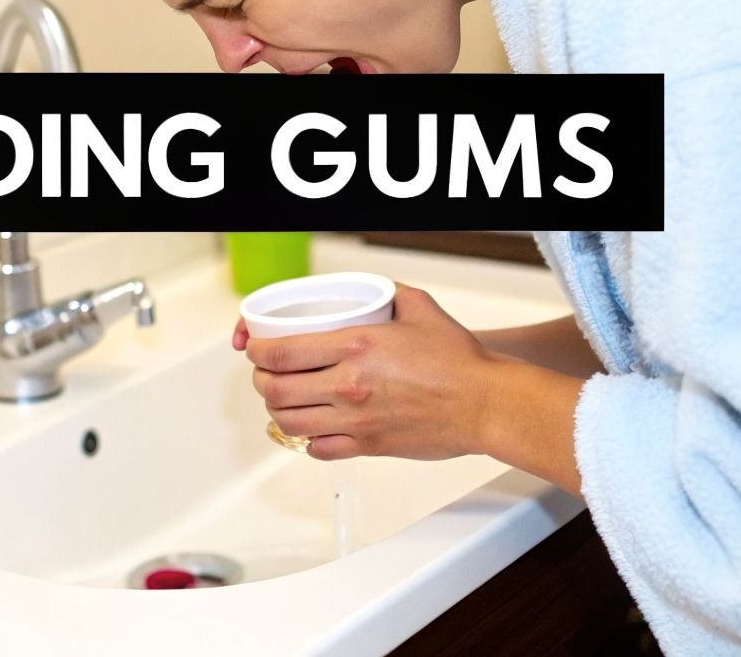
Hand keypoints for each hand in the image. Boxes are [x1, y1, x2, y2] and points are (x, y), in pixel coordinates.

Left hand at [243, 284, 502, 461]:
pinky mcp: (368, 447)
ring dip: (277, 409)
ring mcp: (355, 421)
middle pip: (275, 389)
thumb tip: (365, 290)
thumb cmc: (459, 360)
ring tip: (283, 399)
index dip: (256, 351)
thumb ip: (384, 293)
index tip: (254, 347)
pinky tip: (313, 426)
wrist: (486, 404)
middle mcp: (348, 386)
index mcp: (355, 346)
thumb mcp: (417, 306)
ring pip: (289, 422)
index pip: (280, 352)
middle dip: (261, 379)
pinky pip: (319, 450)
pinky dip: (307, 439)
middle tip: (266, 372)